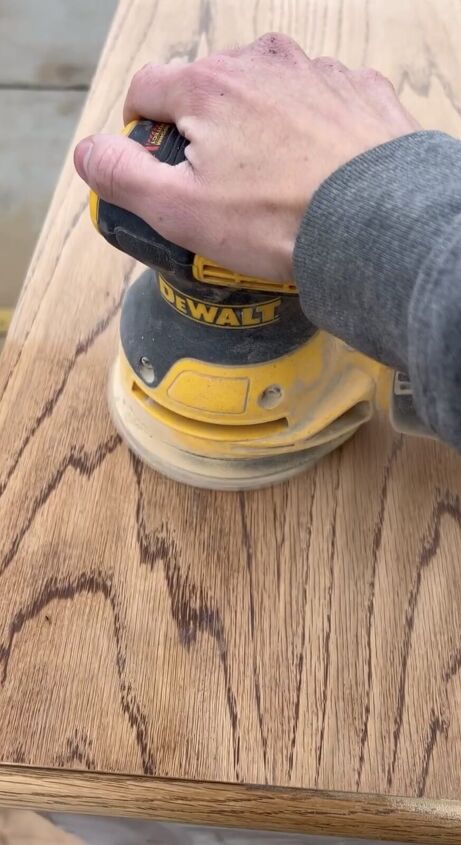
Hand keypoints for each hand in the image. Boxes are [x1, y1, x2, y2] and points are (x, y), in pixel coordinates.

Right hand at [74, 34, 418, 280]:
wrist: (376, 226)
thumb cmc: (278, 220)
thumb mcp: (180, 209)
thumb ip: (123, 174)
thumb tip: (89, 152)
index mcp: (208, 86)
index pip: (147, 88)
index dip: (141, 127)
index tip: (156, 162)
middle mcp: (261, 64)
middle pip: (208, 88)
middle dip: (203, 130)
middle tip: (219, 187)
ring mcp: (315, 73)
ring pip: (265, 94)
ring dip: (258, 128)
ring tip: (272, 184)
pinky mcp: (358, 92)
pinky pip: (317, 104)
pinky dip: (308, 131)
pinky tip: (315, 171)